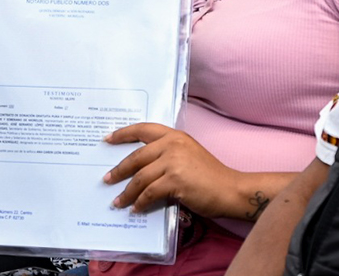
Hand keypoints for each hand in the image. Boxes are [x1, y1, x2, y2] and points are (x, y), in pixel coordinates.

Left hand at [102, 123, 239, 218]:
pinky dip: (140, 202)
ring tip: (118, 202)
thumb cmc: (211, 176)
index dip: (123, 134)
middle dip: (119, 170)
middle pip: (136, 156)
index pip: (143, 129)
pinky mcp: (175, 180)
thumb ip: (166, 155)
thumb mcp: (188, 155)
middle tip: (107, 179)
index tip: (108, 139)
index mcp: (175, 136)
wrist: (231, 189)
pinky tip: (136, 209)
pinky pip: (149, 193)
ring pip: (140, 177)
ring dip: (127, 192)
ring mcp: (173, 162)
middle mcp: (172, 144)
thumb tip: (140, 169)